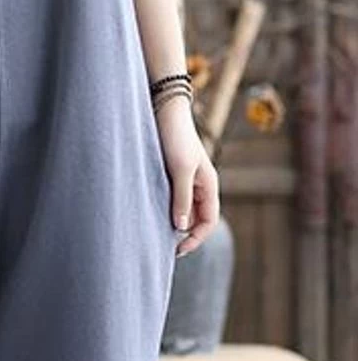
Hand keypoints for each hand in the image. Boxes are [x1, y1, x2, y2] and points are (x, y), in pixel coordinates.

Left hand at [155, 95, 220, 256]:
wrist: (164, 111)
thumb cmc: (175, 138)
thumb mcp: (181, 170)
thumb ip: (182, 197)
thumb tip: (181, 226)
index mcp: (208, 185)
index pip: (209, 221)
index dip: (196, 238)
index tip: (178, 249)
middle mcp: (200, 185)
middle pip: (197, 219)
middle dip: (185, 235)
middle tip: (165, 249)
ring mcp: (186, 180)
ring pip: (184, 210)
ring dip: (175, 224)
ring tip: (157, 235)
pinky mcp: (171, 175)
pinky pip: (172, 200)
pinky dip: (166, 211)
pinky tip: (151, 216)